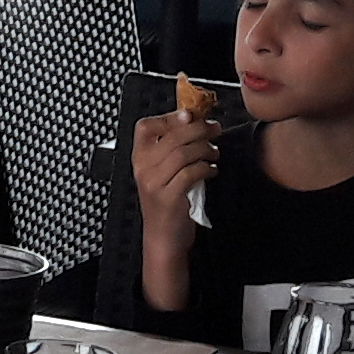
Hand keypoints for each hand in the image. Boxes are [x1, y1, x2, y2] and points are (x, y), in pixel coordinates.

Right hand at [132, 109, 219, 312]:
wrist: (164, 238)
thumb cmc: (166, 202)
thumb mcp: (163, 172)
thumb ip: (172, 148)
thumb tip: (192, 119)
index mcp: (139, 158)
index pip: (145, 126)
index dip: (169, 117)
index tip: (190, 115)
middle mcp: (142, 168)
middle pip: (172, 135)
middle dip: (199, 128)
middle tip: (214, 129)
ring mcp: (154, 183)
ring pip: (184, 152)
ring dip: (206, 149)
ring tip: (214, 152)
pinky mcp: (169, 197)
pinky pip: (191, 172)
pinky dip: (207, 168)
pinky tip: (212, 170)